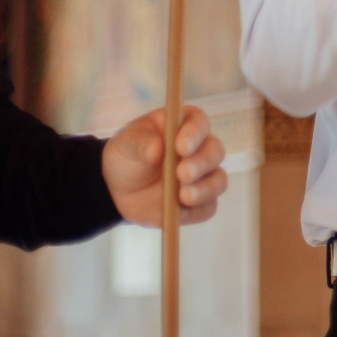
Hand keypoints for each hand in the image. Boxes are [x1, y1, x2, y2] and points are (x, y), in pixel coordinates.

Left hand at [103, 105, 229, 227]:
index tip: (181, 147)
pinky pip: (208, 208)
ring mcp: (202, 177)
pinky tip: (180, 212)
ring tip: (184, 197)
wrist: (118, 187)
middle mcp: (200, 149)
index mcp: (185, 126)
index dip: (195, 134)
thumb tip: (158, 149)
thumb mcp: (127, 143)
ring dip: (205, 189)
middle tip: (182, 174)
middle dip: (201, 163)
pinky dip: (197, 211)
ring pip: (218, 180)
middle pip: (215, 151)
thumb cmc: (128, 155)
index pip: (199, 123)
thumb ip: (141, 143)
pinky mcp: (199, 202)